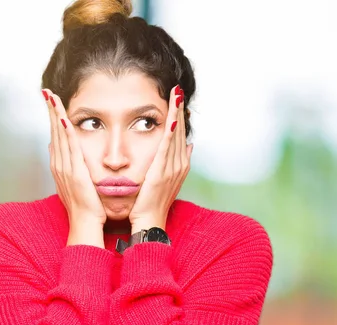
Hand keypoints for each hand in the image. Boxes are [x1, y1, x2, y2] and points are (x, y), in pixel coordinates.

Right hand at [44, 89, 106, 228]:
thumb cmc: (87, 206)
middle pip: (53, 132)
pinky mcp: (75, 173)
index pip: (55, 136)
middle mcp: (59, 165)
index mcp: (61, 166)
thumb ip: (73, 167)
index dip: (52, 117)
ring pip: (59, 136)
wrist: (86, 224)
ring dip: (55, 116)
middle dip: (50, 111)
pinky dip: (66, 134)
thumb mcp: (77, 183)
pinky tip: (63, 120)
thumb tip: (67, 154)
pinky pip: (70, 149)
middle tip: (47, 92)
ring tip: (51, 98)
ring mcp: (65, 169)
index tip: (51, 101)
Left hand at [129, 85, 193, 232]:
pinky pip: (167, 147)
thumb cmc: (151, 204)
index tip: (177, 101)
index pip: (180, 136)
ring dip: (176, 115)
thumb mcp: (165, 180)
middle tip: (178, 91)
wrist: (148, 222)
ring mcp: (172, 168)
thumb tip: (189, 145)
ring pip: (176, 135)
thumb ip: (174, 162)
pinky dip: (170, 131)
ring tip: (176, 96)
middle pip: (181, 132)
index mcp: (179, 165)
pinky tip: (170, 118)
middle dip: (179, 111)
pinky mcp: (162, 172)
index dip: (179, 117)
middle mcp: (179, 165)